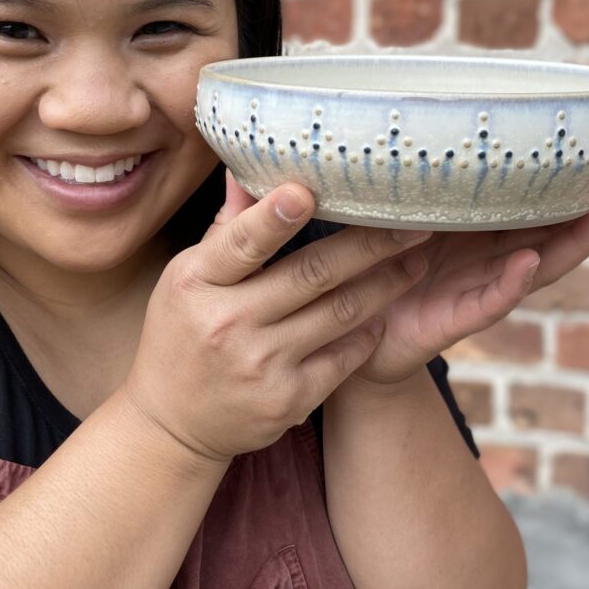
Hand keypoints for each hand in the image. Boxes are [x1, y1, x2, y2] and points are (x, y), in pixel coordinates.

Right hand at [120, 169, 432, 462]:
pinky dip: (368, 332)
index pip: (241, 243)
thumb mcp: (188, 277)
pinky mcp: (288, 399)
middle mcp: (227, 323)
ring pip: (340, 313)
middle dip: (369, 245)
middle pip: (311, 274)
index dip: (275, 217)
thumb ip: (228, 228)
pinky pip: (344, 357)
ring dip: (385, 284)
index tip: (307, 190)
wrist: (173, 422)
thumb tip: (246, 167)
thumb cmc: (183, 333)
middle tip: (411, 221)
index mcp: (197, 282)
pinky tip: (386, 313)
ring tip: (415, 259)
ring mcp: (260, 365)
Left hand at [348, 166, 588, 385]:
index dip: (578, 180)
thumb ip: (412, 179)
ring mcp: (476, 289)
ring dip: (573, 239)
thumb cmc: (369, 265)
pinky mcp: (452, 321)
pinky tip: (530, 264)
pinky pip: (487, 302)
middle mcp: (487, 258)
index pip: (538, 202)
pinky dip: (510, 285)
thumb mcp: (394, 212)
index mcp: (478, 230)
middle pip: (555, 230)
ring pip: (537, 264)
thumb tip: (416, 111)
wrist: (343, 332)